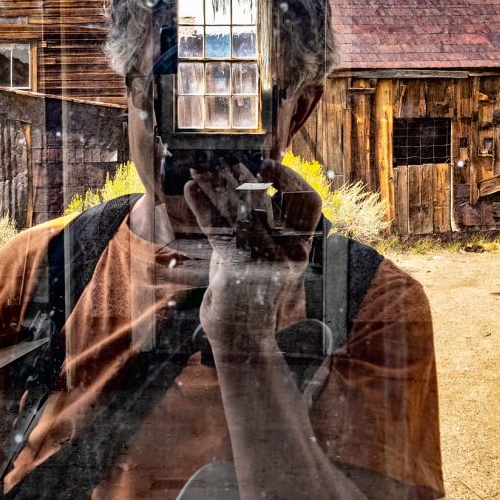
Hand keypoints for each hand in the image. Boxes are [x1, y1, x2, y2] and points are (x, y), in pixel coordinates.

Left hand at [183, 158, 321, 352]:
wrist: (241, 339)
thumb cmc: (248, 290)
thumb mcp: (260, 253)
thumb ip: (259, 222)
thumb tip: (245, 178)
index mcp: (301, 248)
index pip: (309, 203)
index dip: (291, 179)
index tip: (268, 164)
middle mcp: (289, 255)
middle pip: (270, 201)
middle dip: (243, 177)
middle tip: (221, 160)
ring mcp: (266, 264)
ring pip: (240, 212)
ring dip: (216, 186)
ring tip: (199, 169)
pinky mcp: (238, 272)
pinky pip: (218, 230)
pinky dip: (201, 206)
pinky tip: (190, 190)